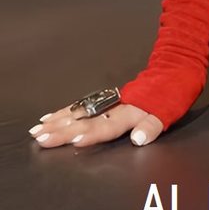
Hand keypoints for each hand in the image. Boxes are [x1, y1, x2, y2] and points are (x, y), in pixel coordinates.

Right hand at [27, 99, 165, 148]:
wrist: (172, 69)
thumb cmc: (171, 94)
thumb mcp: (167, 112)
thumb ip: (152, 126)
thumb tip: (139, 139)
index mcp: (128, 113)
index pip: (106, 126)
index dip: (92, 134)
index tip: (74, 140)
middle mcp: (113, 107)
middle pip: (84, 120)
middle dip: (61, 130)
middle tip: (40, 139)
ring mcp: (105, 102)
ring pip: (77, 112)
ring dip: (56, 122)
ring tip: (37, 131)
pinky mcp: (103, 99)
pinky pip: (79, 106)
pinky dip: (63, 112)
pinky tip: (49, 117)